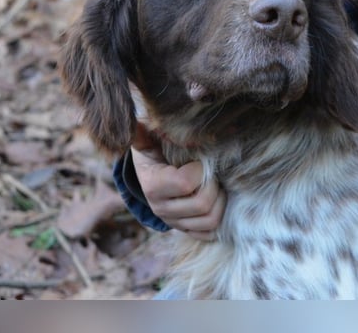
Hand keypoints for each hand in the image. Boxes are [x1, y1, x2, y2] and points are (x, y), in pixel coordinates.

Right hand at [130, 123, 225, 240]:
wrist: (150, 175)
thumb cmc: (154, 151)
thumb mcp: (147, 140)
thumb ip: (142, 133)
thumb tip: (136, 124)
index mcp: (153, 186)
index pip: (185, 183)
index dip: (199, 170)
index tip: (198, 161)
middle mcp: (162, 209)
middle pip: (203, 205)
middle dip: (214, 186)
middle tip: (211, 174)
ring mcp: (174, 223)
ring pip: (211, 221)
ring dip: (220, 201)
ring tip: (215, 185)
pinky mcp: (186, 230)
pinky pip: (210, 233)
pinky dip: (218, 217)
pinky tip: (215, 200)